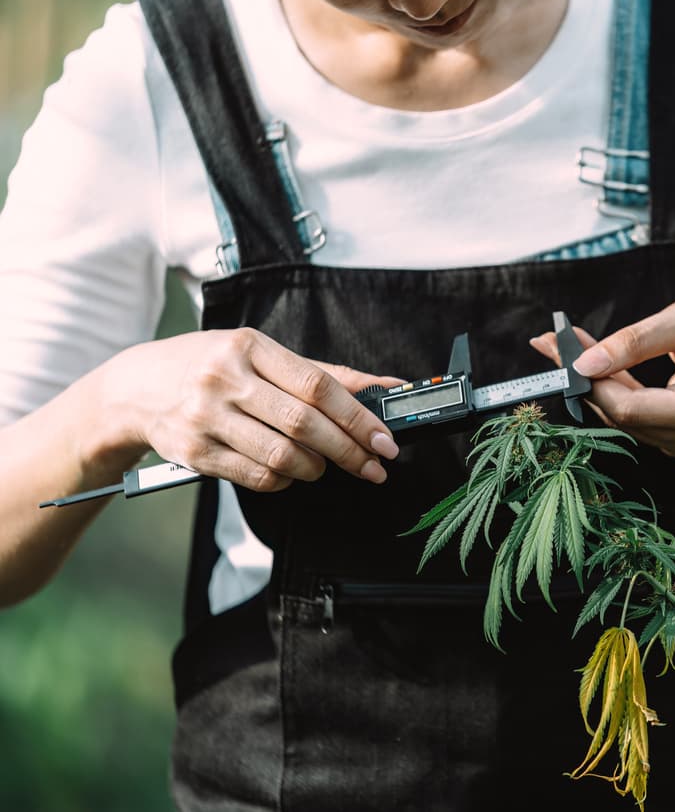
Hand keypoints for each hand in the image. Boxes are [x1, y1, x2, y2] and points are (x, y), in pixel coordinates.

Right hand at [102, 328, 402, 491]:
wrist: (135, 388)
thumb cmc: (210, 366)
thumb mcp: (261, 354)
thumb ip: (324, 373)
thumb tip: (387, 386)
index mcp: (249, 346)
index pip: (318, 385)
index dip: (358, 417)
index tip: (384, 439)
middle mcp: (225, 379)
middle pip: (304, 424)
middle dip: (348, 451)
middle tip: (372, 466)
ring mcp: (206, 417)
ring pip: (282, 455)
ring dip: (315, 467)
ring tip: (323, 465)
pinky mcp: (195, 452)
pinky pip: (256, 476)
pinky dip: (284, 480)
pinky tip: (290, 472)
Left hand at [530, 294, 674, 463]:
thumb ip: (633, 342)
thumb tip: (581, 364)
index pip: (630, 409)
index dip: (591, 382)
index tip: (561, 347)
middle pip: (625, 417)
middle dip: (588, 379)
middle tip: (558, 340)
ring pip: (628, 422)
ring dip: (600, 386)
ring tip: (582, 346)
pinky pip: (640, 424)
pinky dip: (620, 395)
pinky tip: (610, 368)